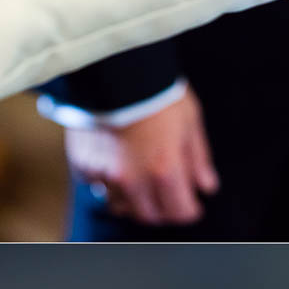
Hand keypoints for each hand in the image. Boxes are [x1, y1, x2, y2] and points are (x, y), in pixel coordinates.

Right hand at [64, 86, 219, 225]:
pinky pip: (96, 186)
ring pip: (120, 206)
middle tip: (167, 194)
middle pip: (149, 215)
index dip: (190, 209)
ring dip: (133, 199)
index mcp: (164, 171)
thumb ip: (198, 159)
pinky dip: (107, 182)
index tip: (192, 204)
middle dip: (162, 209)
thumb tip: (206, 186)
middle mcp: (132, 180)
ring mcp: (104, 175)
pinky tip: (114, 162)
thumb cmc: (156, 94)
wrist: (114, 73)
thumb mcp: (189, 123)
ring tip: (139, 180)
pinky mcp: (83, 165)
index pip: (180, 212)